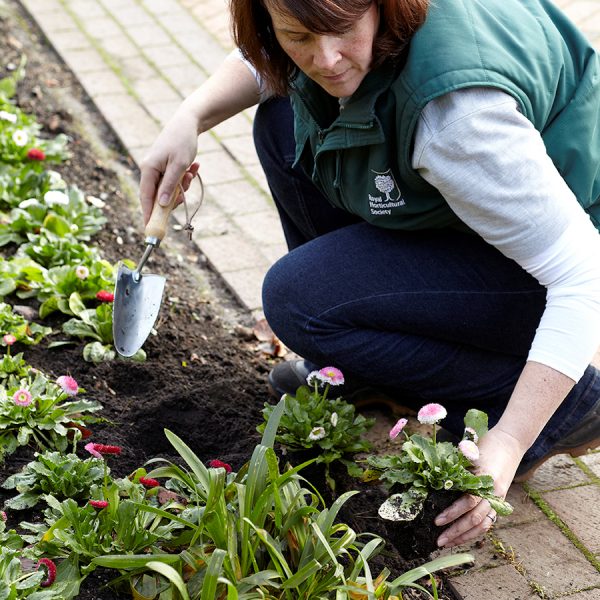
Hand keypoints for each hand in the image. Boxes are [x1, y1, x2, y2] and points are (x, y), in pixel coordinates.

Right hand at [139, 108, 200, 224]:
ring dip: (183, 186)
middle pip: (159, 196)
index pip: (146, 198)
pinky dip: (185, 179)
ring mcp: (157, 169)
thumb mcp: (179, 166)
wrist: (188, 123)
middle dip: (175, 196)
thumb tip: (162, 205)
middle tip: (186, 187)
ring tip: (191, 172)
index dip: (149, 215)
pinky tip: (194, 167)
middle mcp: (150, 170)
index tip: (152, 230)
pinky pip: (174, 182)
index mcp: (148, 169)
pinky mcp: (165, 168)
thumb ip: (170, 186)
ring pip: (169, 190)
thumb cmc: (182, 142)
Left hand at [434, 426, 525, 547]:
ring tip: (449, 544)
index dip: (452, 513)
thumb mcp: (470, 453)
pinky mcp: (499, 501)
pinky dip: (475, 531)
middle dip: (456, 532)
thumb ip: (458, 469)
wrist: (511, 442)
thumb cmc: (486, 444)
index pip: (468, 502)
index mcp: (485, 480)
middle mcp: (493, 493)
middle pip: (474, 519)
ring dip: (465, 537)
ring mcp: (498, 499)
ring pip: (482, 525)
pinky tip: (463, 537)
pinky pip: (488, 522)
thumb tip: (435, 482)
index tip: (437, 521)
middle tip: (439, 541)